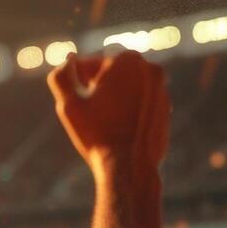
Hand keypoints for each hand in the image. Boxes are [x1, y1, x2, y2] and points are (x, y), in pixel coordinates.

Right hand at [49, 50, 169, 173]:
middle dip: (97, 85)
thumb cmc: (97, 133)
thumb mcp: (69, 104)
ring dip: (113, 98)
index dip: (78, 77)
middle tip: (84, 107)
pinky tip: (114, 129)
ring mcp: (162, 91)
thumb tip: (67, 62)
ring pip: (128, 88)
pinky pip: (140, 104)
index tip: (72, 93)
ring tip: (100, 121)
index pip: (94, 61)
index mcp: (128, 60)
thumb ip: (61, 76)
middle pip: (114, 72)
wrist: (129, 167)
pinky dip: (127, 111)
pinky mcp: (165, 110)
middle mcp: (151, 70)